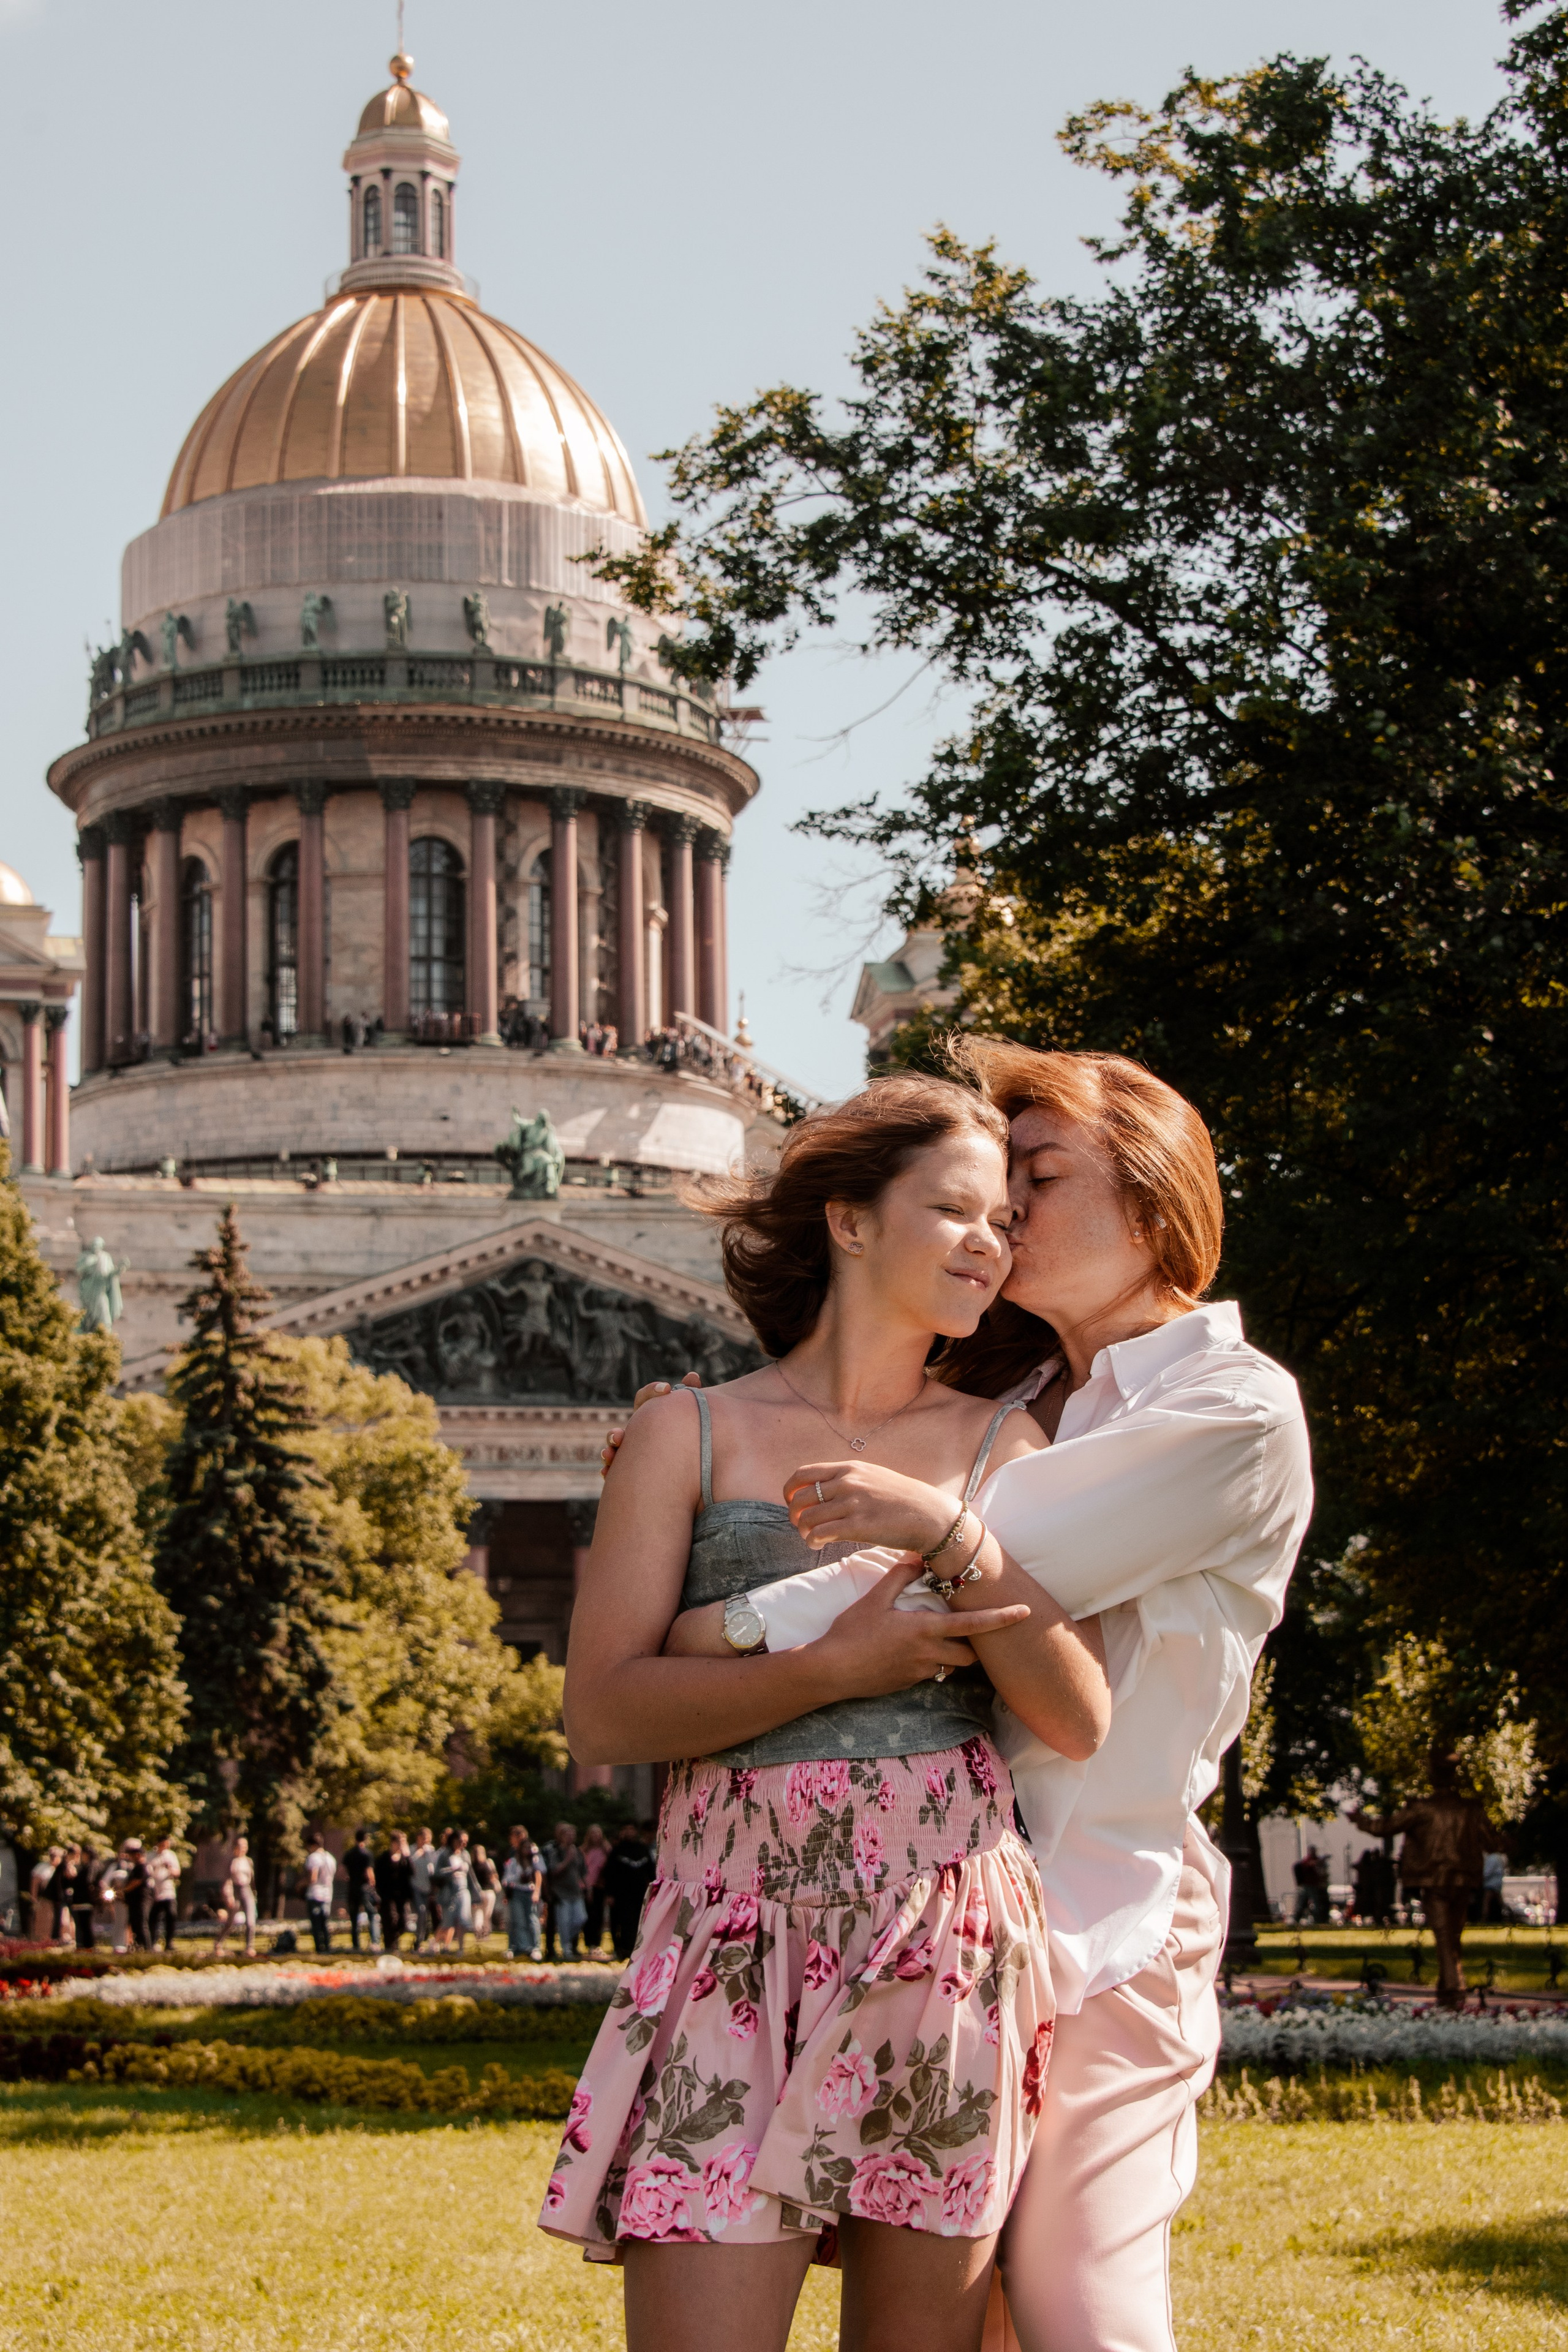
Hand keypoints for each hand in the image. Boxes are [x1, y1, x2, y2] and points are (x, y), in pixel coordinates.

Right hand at [601, 1370, 700, 1475]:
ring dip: (608, 1451)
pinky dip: (608, 1471)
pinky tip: (606, 1472)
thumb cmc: (681, 1431)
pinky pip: (613, 1471)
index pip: (644, 1399)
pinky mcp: (627, 1470)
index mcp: (648, 1414)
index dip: (653, 1391)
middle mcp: (635, 1431)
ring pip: (613, 1450)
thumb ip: (691, 1393)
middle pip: (619, 1429)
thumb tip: (692, 1375)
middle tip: (619, 1436)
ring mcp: (628, 1450)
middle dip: (615, 1433)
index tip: (668, 1389)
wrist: (681, 1462)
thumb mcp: (686, 1414)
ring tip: (609, 1454)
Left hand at [783, 1460, 961, 1555]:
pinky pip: (820, 1534)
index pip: (804, 1474)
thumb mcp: (873, 1477)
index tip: (791, 1501)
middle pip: (801, 1497)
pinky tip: (817, 1544)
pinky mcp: (858, 1526)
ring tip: (811, 1538)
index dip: (790, 1489)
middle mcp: (848, 1482)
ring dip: (803, 1530)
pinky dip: (812, 1540)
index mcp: (850, 1468)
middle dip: (794, 1513)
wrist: (930, 1515)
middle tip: (800, 1524)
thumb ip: (849, 1480)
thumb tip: (823, 1490)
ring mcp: (853, 1504)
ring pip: (807, 1517)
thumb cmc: (903, 1499)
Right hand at [810, 1557, 1030, 1697]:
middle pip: (970, 1654)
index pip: (975, 1624)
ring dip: (953, 1653)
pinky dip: (931, 1661)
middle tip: (969, 1627)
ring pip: (951, 1665)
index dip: (1003, 1618)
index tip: (1025, 1613)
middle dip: (975, 1644)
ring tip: (938, 1637)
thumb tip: (917, 1557)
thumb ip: (900, 1577)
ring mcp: (919, 1673)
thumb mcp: (874, 1599)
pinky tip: (910, 1651)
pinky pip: (931, 1673)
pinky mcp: (907, 1684)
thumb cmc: (851, 1632)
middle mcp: (929, 1654)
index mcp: (925, 1629)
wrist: (831, 1671)